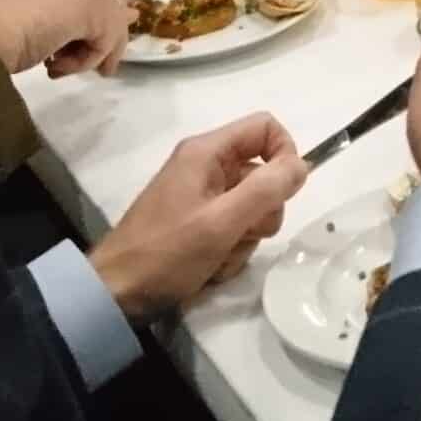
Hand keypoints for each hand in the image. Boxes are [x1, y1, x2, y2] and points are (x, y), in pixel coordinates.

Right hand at [0, 0, 132, 78]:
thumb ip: (65, 10)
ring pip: (111, 22)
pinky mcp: (94, 1)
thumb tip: (124, 16)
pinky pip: (107, 40)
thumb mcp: (31, 11)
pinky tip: (58, 67)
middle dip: (96, 36)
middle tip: (67, 61)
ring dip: (88, 53)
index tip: (67, 44)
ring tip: (59, 68)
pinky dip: (86, 60)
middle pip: (107, 1)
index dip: (86, 19)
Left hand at [89, 114, 307, 319]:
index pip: (266, 128)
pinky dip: (231, 248)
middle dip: (262, 211)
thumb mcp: (221, 222)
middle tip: (241, 234)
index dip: (285, 154)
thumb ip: (266, 190)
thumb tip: (302, 164)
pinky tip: (211, 266)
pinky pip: (234, 227)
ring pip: (252, 206)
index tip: (285, 192)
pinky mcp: (198, 222)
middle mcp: (205, 167)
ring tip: (219, 255)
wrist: (117, 293)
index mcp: (206, 152)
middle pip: (263, 173)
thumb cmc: (166, 252)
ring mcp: (201, 196)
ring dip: (246, 236)